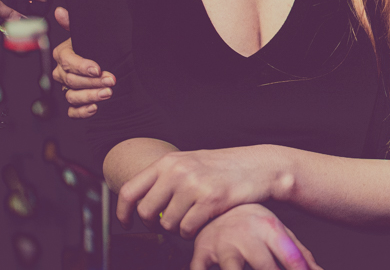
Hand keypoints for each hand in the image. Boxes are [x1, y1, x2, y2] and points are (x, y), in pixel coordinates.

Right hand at [51, 8, 116, 118]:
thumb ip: (74, 23)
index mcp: (63, 55)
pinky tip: (94, 108)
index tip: (97, 69)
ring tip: (107, 93)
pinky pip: (73, 111)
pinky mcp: (76, 102)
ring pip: (72, 96)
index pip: (68, 62)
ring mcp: (68, 88)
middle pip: (71, 80)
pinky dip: (82, 111)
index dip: (82, 66)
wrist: (108, 61)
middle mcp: (63, 73)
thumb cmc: (95, 46)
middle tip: (110, 80)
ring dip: (90, 96)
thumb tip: (61, 11)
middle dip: (92, 82)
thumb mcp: (88, 33)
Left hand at [118, 145, 293, 237]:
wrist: (261, 166)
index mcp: (169, 161)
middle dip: (155, 224)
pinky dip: (192, 232)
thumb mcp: (192, 162)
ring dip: (178, 229)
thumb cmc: (226, 167)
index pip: (129, 190)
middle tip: (168, 224)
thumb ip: (167, 178)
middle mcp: (178, 171)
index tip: (127, 222)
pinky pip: (187, 229)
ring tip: (192, 218)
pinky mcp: (211, 200)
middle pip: (147, 212)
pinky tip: (203, 221)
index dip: (122, 212)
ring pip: (168, 224)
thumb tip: (141, 203)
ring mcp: (194, 185)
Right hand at [190, 204, 322, 269]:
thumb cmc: (254, 224)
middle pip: (264, 264)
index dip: (299, 269)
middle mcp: (246, 235)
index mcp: (270, 228)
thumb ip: (298, 253)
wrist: (218, 203)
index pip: (290, 254)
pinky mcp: (201, 254)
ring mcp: (222, 245)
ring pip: (232, 269)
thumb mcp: (278, 232)